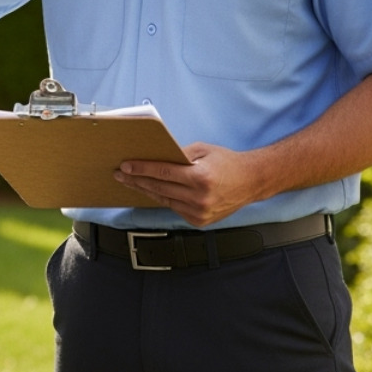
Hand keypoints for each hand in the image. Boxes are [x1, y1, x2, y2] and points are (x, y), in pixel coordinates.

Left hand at [114, 142, 266, 226]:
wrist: (251, 182)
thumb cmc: (227, 162)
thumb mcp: (203, 150)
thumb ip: (179, 154)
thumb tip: (155, 156)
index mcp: (200, 178)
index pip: (163, 172)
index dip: (141, 169)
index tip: (125, 166)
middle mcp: (199, 198)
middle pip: (159, 188)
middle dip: (137, 180)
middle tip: (120, 174)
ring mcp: (199, 213)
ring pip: (164, 200)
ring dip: (145, 191)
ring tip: (131, 182)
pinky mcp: (199, 221)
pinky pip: (174, 208)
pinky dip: (162, 199)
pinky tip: (150, 191)